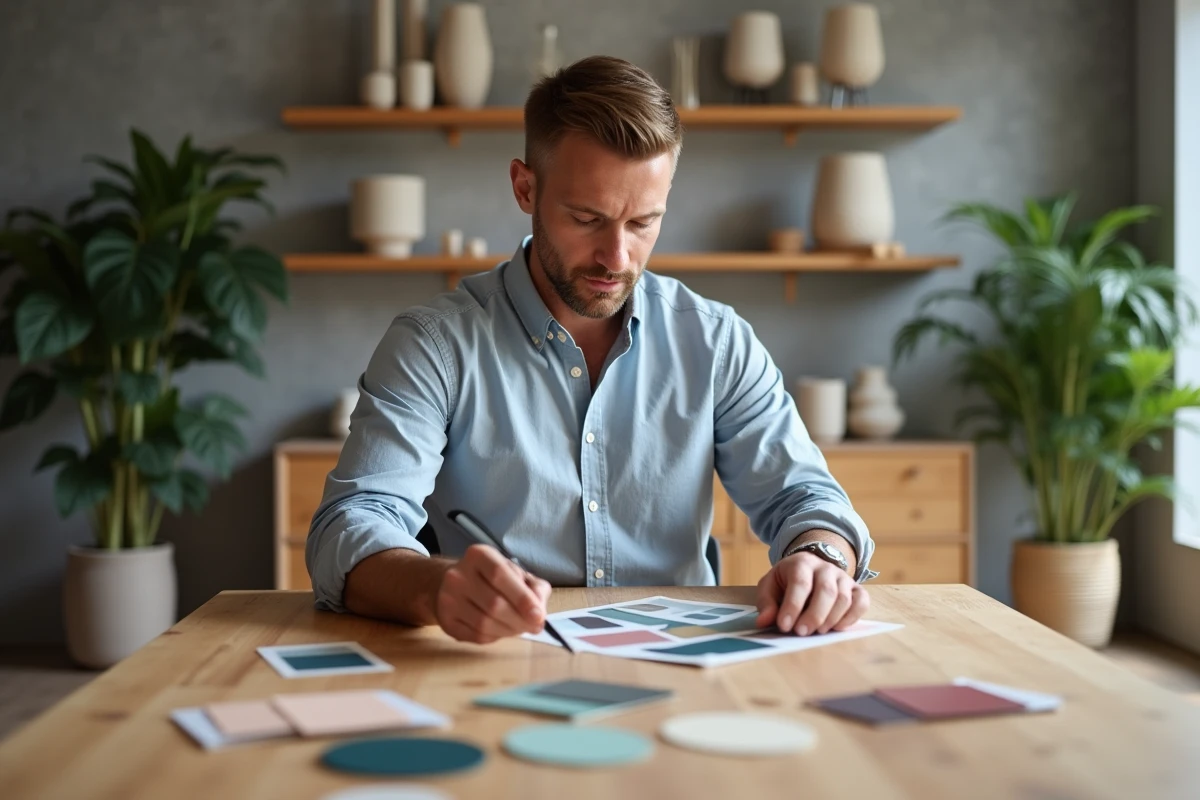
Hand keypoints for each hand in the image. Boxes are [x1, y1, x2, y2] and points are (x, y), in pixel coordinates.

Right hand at [435, 545, 551, 643]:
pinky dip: (494, 637)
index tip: (538, 616)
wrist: (450, 584)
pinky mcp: (445, 620)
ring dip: (509, 630)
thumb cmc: (490, 578)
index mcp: (479, 555)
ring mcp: (448, 598)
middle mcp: (458, 575)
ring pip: (484, 623)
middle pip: (494, 604)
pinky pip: (475, 636)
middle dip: (520, 620)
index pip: (500, 575)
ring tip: (518, 627)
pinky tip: (499, 630)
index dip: (522, 598)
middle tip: (533, 626)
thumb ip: (534, 588)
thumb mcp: (516, 573)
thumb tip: (539, 613)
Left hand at [755, 552, 868, 635]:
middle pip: (826, 591)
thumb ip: (766, 603)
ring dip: (830, 619)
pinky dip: (852, 617)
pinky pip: (861, 602)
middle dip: (814, 615)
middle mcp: (825, 567)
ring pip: (844, 598)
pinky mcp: (856, 589)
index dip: (793, 605)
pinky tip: (837, 628)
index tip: (785, 626)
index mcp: (801, 563)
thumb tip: (763, 621)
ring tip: (817, 632)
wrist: (809, 570)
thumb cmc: (787, 582)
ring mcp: (843, 577)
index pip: (800, 582)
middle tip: (802, 633)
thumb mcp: (770, 586)